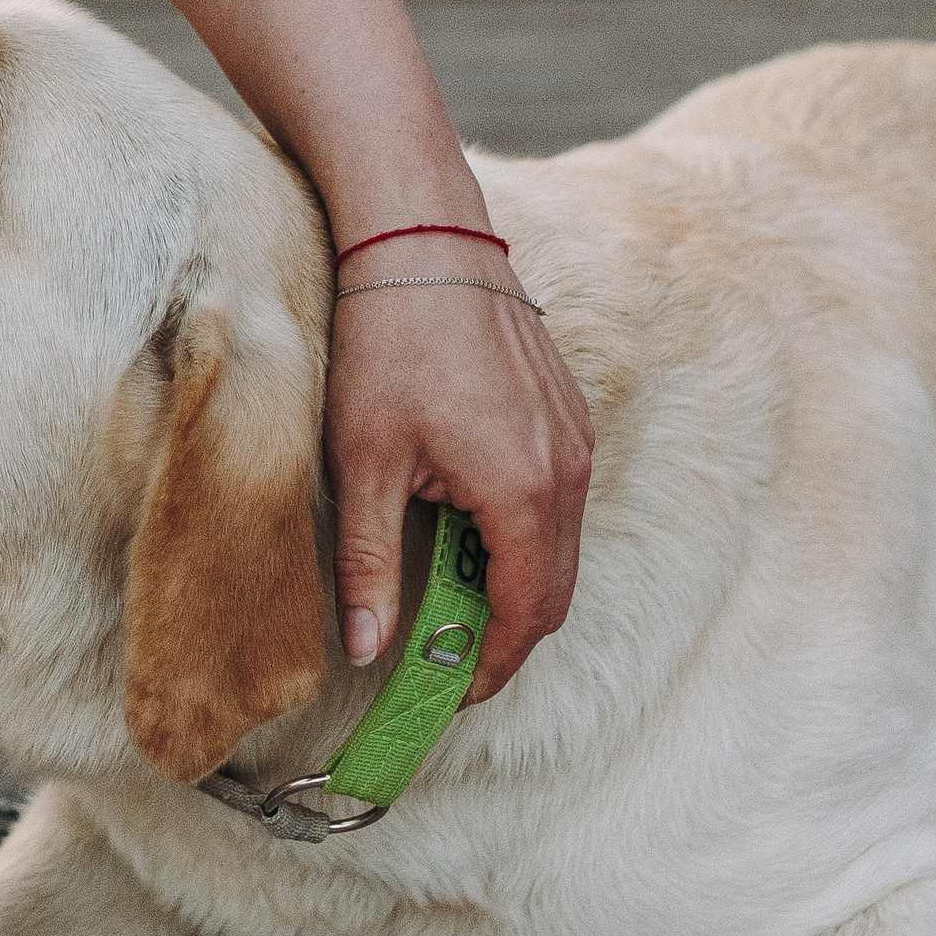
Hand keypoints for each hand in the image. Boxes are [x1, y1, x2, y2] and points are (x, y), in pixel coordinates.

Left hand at [324, 232, 592, 701]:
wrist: (419, 241)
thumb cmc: (387, 344)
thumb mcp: (363, 463)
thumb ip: (369, 563)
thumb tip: (368, 647)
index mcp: (521, 493)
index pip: (526, 616)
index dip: (487, 667)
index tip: (443, 694)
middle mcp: (566, 472)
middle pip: (551, 592)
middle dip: (499, 636)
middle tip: (438, 662)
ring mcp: (573, 439)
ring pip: (554, 547)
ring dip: (506, 584)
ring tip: (437, 597)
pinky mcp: (563, 415)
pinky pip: (553, 502)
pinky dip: (514, 537)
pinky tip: (456, 530)